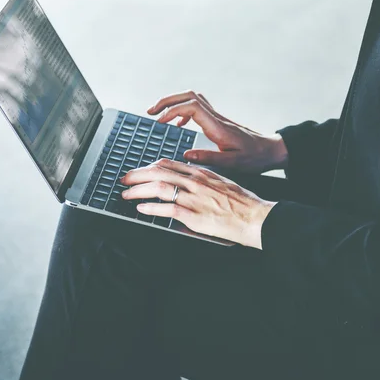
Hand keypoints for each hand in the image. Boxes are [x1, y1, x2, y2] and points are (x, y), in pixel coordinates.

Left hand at [120, 158, 276, 248]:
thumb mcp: (222, 183)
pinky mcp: (194, 215)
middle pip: (159, 172)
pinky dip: (150, 208)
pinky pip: (166, 208)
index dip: (149, 166)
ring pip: (159, 188)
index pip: (169, 164)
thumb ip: (204, 180)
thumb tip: (188, 181)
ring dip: (138, 191)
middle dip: (137, 175)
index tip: (139, 170)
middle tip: (125, 180)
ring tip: (126, 195)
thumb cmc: (242, 203)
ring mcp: (194, 198)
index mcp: (202, 173)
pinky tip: (141, 209)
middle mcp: (196, 182)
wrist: (255, 216)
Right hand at [147, 90, 287, 173]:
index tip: (159, 121)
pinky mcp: (218, 121)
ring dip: (174, 102)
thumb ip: (209, 159)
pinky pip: (197, 107)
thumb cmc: (255, 158)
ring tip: (158, 115)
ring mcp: (217, 118)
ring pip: (193, 98)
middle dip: (167, 100)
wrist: (271, 151)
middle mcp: (216, 118)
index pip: (191, 107)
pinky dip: (183, 111)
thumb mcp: (233, 163)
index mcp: (218, 127)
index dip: (172, 110)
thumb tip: (186, 155)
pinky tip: (178, 125)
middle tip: (151, 111)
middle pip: (189, 95)